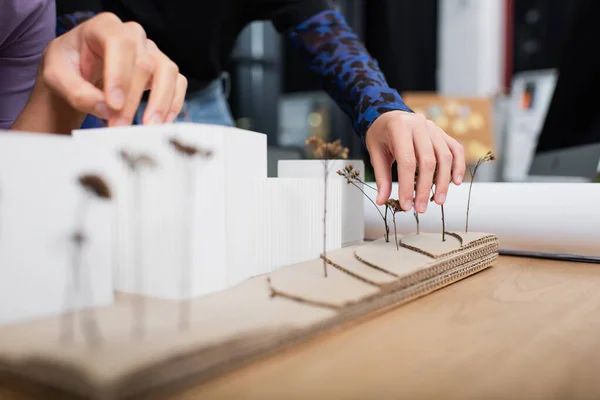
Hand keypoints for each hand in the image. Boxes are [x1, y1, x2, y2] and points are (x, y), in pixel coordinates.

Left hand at [39, 12, 186, 126]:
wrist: (78, 71)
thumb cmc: (68, 67)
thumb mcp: (57, 76)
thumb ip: (76, 92)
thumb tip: (107, 109)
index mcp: (105, 27)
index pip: (120, 44)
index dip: (120, 75)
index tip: (113, 105)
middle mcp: (133, 35)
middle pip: (143, 64)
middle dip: (133, 100)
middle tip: (119, 127)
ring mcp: (152, 51)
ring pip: (167, 72)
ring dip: (160, 102)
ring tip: (148, 127)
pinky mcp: (163, 70)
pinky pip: (178, 84)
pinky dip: (173, 104)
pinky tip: (160, 123)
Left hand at [365, 110, 465, 212]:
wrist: (389, 115)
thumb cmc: (381, 135)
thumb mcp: (375, 153)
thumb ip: (381, 177)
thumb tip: (383, 201)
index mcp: (399, 128)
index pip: (407, 161)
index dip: (408, 186)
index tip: (406, 205)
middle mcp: (420, 125)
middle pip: (428, 161)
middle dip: (425, 188)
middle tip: (420, 209)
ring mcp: (434, 128)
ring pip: (445, 157)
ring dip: (443, 182)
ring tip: (438, 201)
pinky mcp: (443, 133)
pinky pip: (455, 149)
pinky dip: (458, 166)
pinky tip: (455, 182)